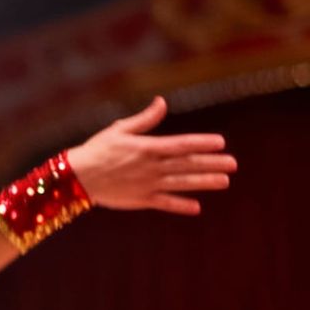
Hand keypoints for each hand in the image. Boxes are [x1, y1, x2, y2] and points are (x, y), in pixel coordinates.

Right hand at [66, 97, 234, 215]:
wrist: (76, 177)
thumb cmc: (97, 150)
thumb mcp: (119, 130)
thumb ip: (144, 119)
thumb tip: (162, 102)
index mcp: (147, 148)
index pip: (181, 145)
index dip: (202, 143)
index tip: (221, 142)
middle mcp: (150, 167)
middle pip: (186, 164)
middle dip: (211, 163)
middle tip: (233, 164)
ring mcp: (147, 184)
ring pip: (181, 183)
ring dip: (204, 182)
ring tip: (224, 182)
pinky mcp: (140, 199)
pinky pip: (164, 203)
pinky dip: (179, 205)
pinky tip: (196, 207)